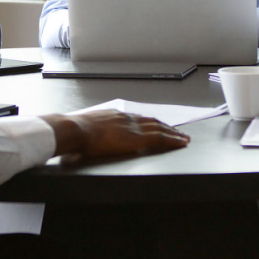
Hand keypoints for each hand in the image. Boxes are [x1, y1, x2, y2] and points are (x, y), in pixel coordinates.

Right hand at [43, 109, 189, 158]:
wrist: (76, 129)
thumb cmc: (75, 132)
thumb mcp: (86, 127)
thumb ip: (93, 131)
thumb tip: (89, 138)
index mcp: (115, 116)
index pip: (138, 118)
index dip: (150, 123)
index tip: (158, 126)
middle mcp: (127, 118)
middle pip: (152, 121)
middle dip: (166, 127)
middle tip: (178, 132)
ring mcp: (133, 127)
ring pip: (160, 128)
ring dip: (173, 133)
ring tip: (183, 138)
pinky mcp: (137, 138)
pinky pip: (161, 137)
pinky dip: (173, 139)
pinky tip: (180, 143)